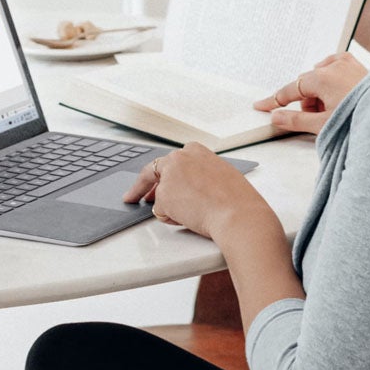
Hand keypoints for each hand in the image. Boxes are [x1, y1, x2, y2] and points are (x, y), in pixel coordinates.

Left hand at [122, 142, 277, 239]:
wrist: (237, 213)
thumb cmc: (236, 198)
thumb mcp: (220, 175)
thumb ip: (199, 175)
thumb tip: (188, 186)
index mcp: (194, 150)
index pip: (170, 161)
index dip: (162, 174)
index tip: (154, 181)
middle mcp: (178, 158)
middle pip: (151, 171)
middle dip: (141, 187)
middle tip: (131, 196)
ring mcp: (168, 176)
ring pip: (160, 196)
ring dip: (171, 208)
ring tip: (193, 215)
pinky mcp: (163, 196)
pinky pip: (161, 212)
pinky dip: (172, 219)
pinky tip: (191, 218)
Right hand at [252, 52, 367, 134]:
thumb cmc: (361, 120)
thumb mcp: (323, 125)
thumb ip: (295, 120)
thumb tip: (276, 116)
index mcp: (322, 77)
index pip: (290, 89)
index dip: (275, 100)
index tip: (261, 105)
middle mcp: (334, 65)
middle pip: (307, 85)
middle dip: (308, 103)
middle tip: (319, 120)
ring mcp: (348, 63)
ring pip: (321, 77)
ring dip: (321, 94)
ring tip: (336, 112)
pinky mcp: (359, 66)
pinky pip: (336, 69)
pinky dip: (333, 82)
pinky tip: (341, 96)